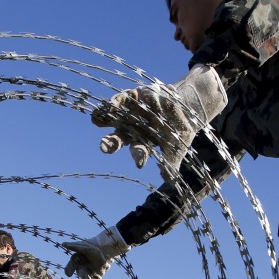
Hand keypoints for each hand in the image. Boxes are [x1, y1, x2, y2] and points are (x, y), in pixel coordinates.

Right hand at [62, 226, 128, 278]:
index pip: (70, 267)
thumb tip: (63, 244)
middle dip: (82, 274)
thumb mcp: (85, 246)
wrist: (104, 251)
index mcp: (76, 261)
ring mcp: (88, 274)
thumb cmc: (92, 248)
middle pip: (79, 273)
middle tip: (84, 276)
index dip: (69, 270)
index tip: (68, 273)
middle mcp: (81, 269)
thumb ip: (75, 246)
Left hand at [92, 65, 226, 182]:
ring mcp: (130, 114)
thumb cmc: (178, 129)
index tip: (140, 164)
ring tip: (95, 120)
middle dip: (111, 143)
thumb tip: (169, 181)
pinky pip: (120, 99)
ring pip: (114, 118)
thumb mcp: (178, 145)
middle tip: (104, 147)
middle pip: (118, 138)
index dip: (139, 157)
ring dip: (104, 120)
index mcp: (143, 142)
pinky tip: (109, 105)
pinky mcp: (132, 97)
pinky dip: (115, 101)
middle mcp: (132, 129)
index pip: (139, 151)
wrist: (183, 104)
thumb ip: (171, 161)